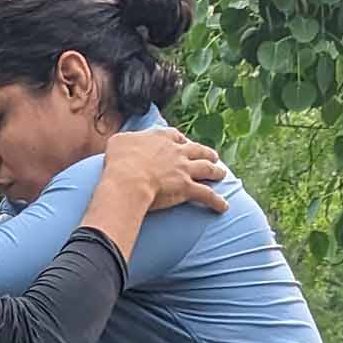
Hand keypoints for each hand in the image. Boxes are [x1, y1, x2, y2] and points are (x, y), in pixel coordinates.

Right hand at [94, 127, 229, 213]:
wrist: (128, 180)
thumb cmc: (119, 162)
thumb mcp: (119, 142)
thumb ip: (126, 140)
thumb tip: (124, 143)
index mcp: (161, 138)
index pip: (175, 136)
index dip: (181, 141)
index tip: (183, 143)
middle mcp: (176, 151)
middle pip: (198, 150)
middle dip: (206, 153)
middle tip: (212, 157)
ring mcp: (184, 169)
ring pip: (207, 168)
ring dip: (216, 171)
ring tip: (222, 174)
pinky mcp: (187, 188)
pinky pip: (207, 195)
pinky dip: (217, 201)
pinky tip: (223, 206)